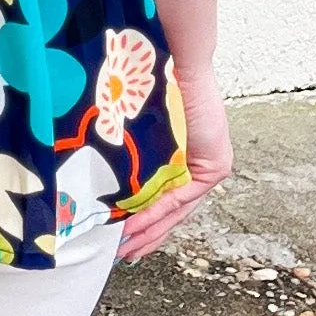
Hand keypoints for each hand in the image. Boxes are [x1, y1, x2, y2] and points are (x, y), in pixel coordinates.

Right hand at [116, 63, 231, 264]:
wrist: (170, 59)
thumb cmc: (148, 86)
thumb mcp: (135, 132)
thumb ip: (129, 158)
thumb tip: (100, 183)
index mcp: (179, 156)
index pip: (163, 199)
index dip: (143, 223)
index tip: (121, 240)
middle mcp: (197, 164)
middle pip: (172, 212)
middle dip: (146, 237)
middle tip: (123, 256)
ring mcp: (210, 166)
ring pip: (178, 211)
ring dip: (149, 231)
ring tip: (125, 249)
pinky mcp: (215, 166)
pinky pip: (182, 197)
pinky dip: (157, 213)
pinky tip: (135, 227)